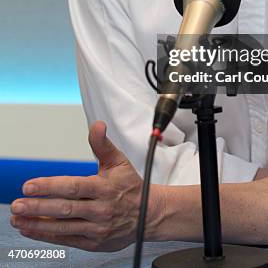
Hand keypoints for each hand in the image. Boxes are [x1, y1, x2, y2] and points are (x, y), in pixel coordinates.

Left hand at [10, 121, 163, 250]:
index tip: (29, 185)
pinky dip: (47, 235)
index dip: (50, 186)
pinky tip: (32, 228)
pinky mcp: (94, 243)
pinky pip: (67, 239)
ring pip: (63, 227)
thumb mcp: (118, 161)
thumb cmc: (130, 186)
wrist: (149, 215)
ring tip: (18, 218)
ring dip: (38, 223)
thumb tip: (97, 125)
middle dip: (38, 206)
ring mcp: (97, 228)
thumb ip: (102, 144)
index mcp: (105, 188)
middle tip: (18, 204)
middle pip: (64, 208)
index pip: (73, 187)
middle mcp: (100, 209)